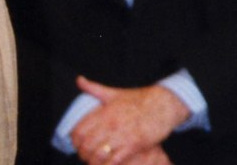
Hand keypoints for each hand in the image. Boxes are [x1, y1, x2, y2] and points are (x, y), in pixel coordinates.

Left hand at [70, 76, 188, 163]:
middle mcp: (110, 124)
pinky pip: (116, 160)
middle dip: (83, 154)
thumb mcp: (113, 92)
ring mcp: (122, 135)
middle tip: (85, 156)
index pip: (79, 130)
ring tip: (94, 162)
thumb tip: (79, 80)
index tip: (76, 145)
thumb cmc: (137, 99)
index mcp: (102, 112)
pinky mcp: (135, 144)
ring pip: (99, 154)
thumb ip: (93, 88)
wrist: (162, 105)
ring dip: (94, 161)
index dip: (74, 141)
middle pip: (87, 145)